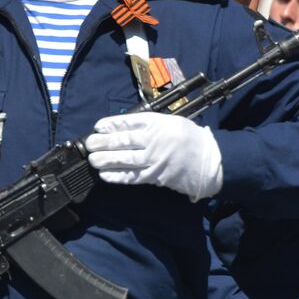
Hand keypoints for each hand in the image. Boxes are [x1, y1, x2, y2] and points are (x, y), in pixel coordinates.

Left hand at [85, 113, 222, 200]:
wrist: (208, 160)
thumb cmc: (188, 137)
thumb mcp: (170, 121)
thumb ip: (149, 123)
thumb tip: (122, 127)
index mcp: (157, 123)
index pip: (128, 122)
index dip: (111, 125)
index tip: (98, 127)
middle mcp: (153, 140)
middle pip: (123, 141)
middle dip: (103, 142)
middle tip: (90, 144)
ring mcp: (154, 159)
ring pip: (125, 159)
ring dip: (106, 160)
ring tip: (93, 159)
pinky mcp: (155, 176)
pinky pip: (133, 177)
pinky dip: (118, 176)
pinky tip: (105, 175)